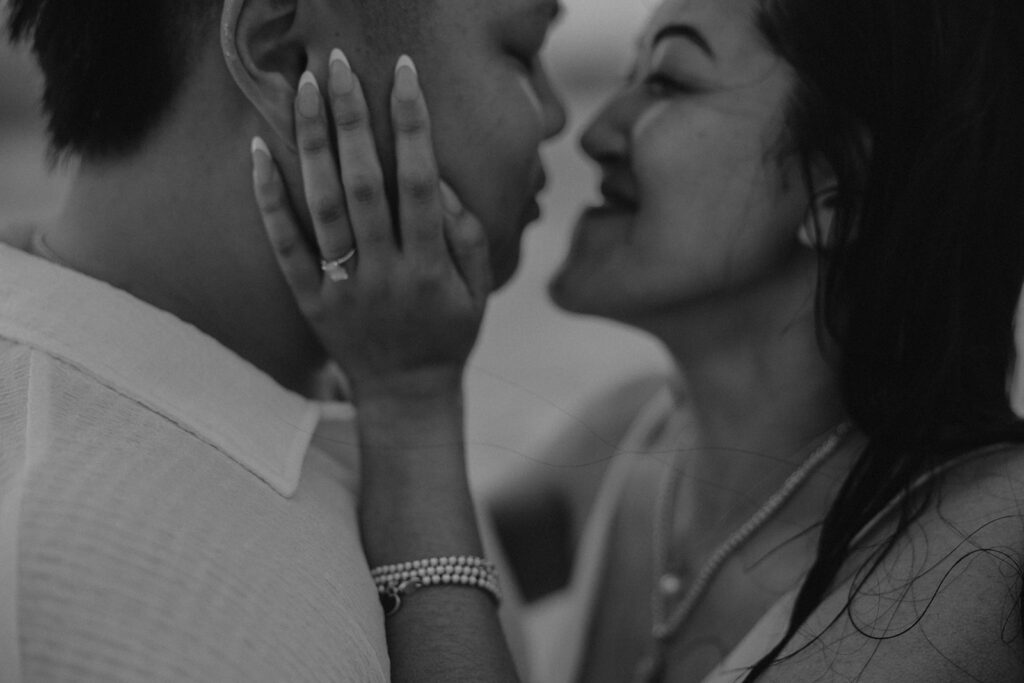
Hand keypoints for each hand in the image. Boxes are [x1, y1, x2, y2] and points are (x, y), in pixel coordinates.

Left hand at [251, 51, 492, 401]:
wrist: (406, 395)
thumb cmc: (448, 335)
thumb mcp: (478, 290)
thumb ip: (465, 234)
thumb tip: (435, 176)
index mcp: (430, 267)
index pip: (419, 181)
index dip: (412, 124)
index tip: (404, 74)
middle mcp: (385, 274)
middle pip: (364, 184)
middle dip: (352, 119)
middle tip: (338, 64)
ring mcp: (343, 288)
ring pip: (322, 206)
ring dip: (312, 143)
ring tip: (304, 89)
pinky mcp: (310, 300)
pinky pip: (284, 245)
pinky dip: (269, 199)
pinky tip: (259, 151)